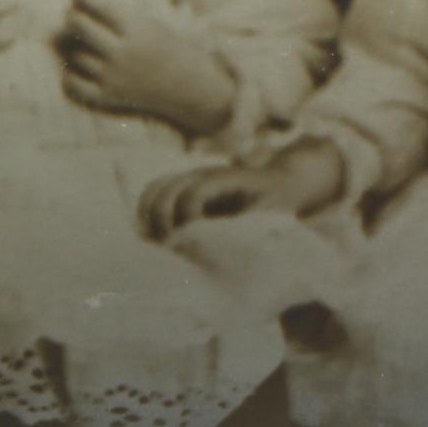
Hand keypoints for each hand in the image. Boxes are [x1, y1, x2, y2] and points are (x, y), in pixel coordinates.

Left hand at [58, 0, 235, 137]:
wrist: (192, 88)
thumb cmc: (176, 47)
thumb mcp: (158, 17)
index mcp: (137, 29)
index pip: (96, 5)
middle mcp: (123, 53)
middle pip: (79, 27)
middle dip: (74, 17)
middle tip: (76, 16)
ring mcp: (115, 77)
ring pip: (76, 55)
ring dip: (77, 46)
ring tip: (84, 42)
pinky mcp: (110, 98)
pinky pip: (75, 85)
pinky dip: (71, 75)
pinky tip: (80, 67)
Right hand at [139, 136, 349, 239]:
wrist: (280, 182)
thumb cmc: (278, 201)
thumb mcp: (271, 213)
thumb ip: (247, 227)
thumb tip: (221, 247)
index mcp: (225, 180)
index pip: (193, 195)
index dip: (187, 221)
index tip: (187, 246)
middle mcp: (202, 174)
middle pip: (166, 190)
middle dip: (161, 222)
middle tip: (168, 252)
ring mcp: (189, 178)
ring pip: (155, 189)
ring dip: (149, 217)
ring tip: (155, 246)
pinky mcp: (182, 187)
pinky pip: (153, 193)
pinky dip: (146, 214)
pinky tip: (152, 237)